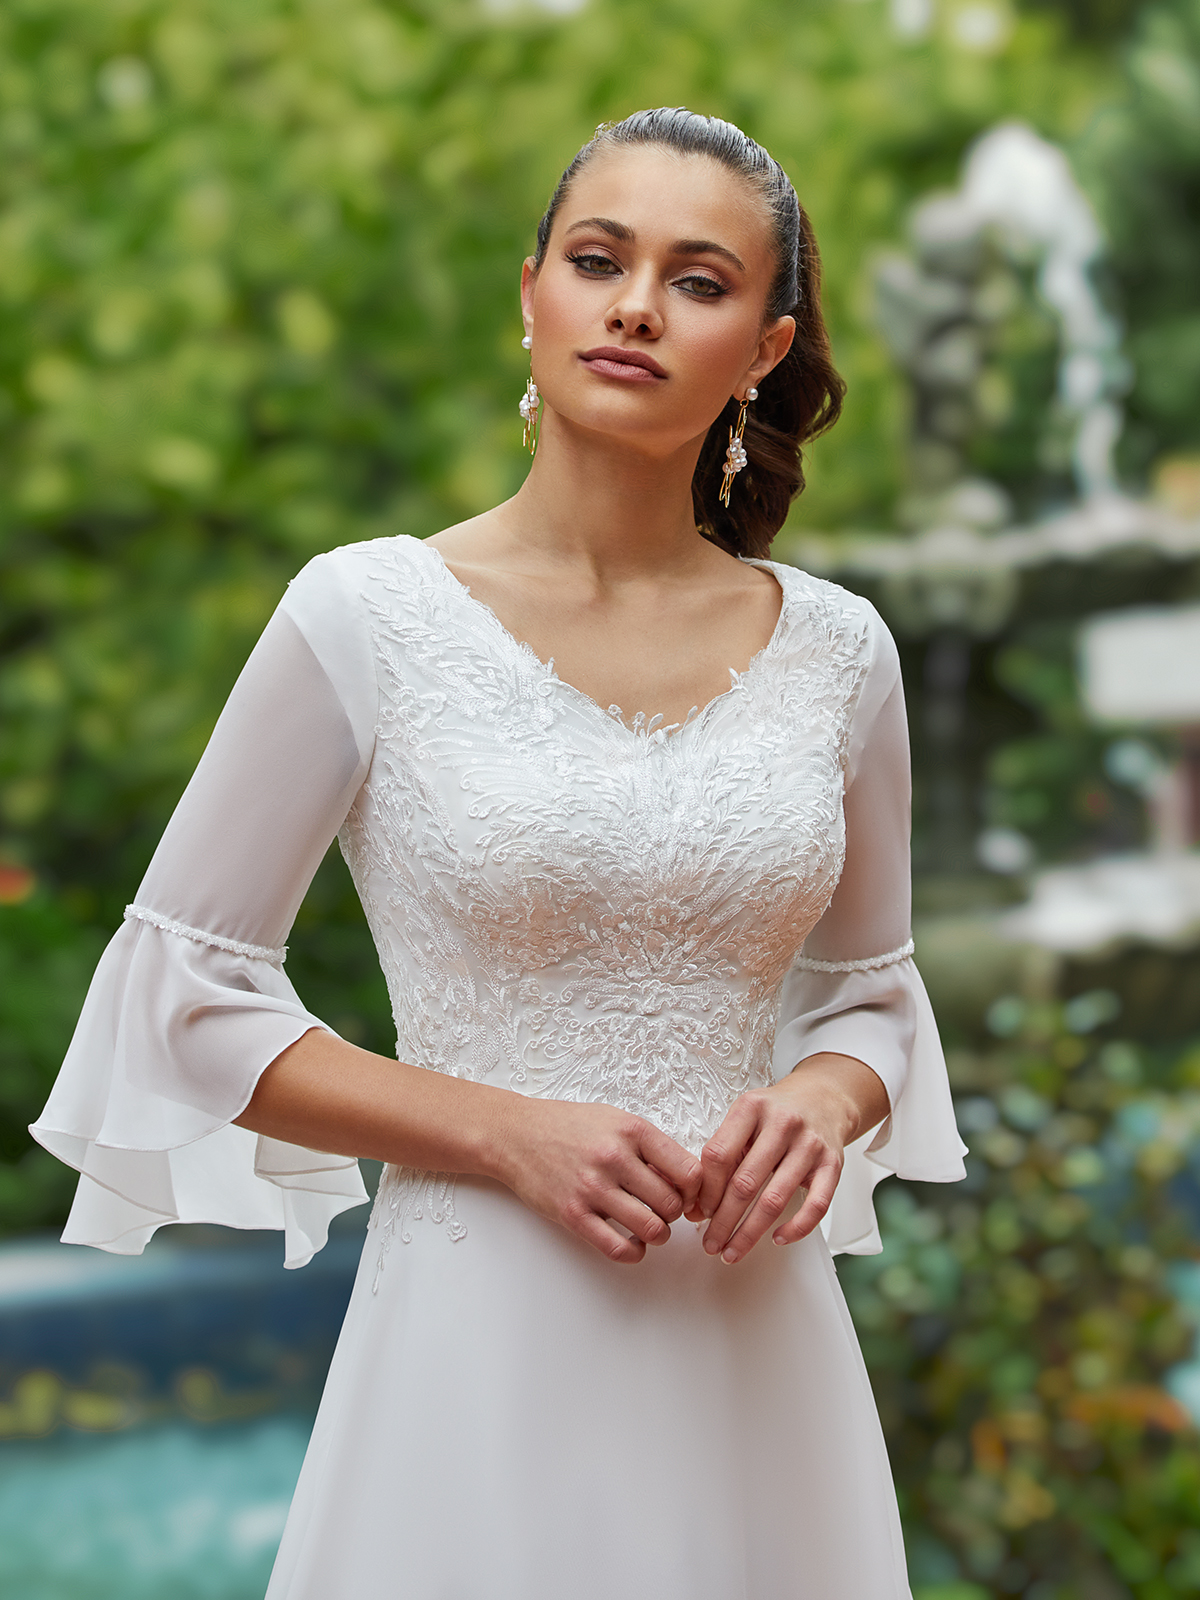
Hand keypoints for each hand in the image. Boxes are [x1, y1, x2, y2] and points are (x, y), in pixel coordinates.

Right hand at [494, 1097, 701, 1264]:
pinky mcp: (573, 1214)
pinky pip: (618, 1248)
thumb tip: (685, 1179)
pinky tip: (633, 1244)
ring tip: (650, 1226)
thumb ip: (650, 1146)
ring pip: (651, 1228)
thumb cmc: (569, 1126)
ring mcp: (592, 1188)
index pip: (688, 1171)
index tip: (688, 1195)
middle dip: (674, 1214)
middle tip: (665, 1211)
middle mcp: (614, 1158)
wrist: (517, 1134)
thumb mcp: (616, 1120)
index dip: (696, 1190)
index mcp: (632, 1131)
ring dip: (657, 1234)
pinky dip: (634, 1253)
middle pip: (672, 1204)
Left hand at [687, 1053, 888, 1264]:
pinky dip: (796, 1228)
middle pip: (745, 1183)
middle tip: (710, 1244)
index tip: (698, 1212)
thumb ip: (723, 1153)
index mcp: (752, 1108)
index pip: (719, 1155)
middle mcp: (782, 1123)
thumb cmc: (776, 1112)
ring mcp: (810, 1144)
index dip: (705, 1190)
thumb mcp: (745, 1117)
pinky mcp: (833, 1164)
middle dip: (723, 1221)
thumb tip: (698, 1205)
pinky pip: (816, 1206)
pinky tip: (778, 1239)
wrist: (824, 1097)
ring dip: (750, 1233)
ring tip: (732, 1251)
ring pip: (775, 1199)